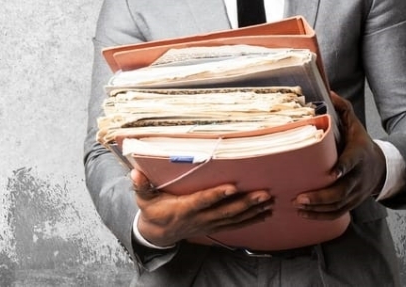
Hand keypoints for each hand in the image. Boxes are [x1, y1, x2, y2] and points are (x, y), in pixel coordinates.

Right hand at [131, 169, 272, 246]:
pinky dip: (252, 220)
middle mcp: (199, 218)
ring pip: (234, 219)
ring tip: (270, 201)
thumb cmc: (153, 210)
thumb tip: (135, 172)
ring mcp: (209, 224)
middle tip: (264, 194)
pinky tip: (266, 213)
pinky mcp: (215, 226)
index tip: (232, 187)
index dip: (217, 195)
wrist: (158, 233)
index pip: (203, 201)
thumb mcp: (143, 199)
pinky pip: (236, 225)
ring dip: (253, 211)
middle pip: (225, 211)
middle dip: (246, 203)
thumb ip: (141, 186)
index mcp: (183, 208)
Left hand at [294, 92, 385, 219]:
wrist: (380, 167)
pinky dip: (321, 216)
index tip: (331, 171)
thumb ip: (342, 109)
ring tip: (297, 205)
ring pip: (338, 205)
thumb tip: (327, 90)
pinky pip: (337, 214)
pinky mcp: (352, 203)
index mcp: (359, 154)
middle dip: (321, 196)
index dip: (344, 167)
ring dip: (317, 208)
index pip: (353, 161)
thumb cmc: (360, 143)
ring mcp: (356, 192)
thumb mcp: (355, 124)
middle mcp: (359, 176)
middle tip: (299, 197)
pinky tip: (304, 214)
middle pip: (342, 190)